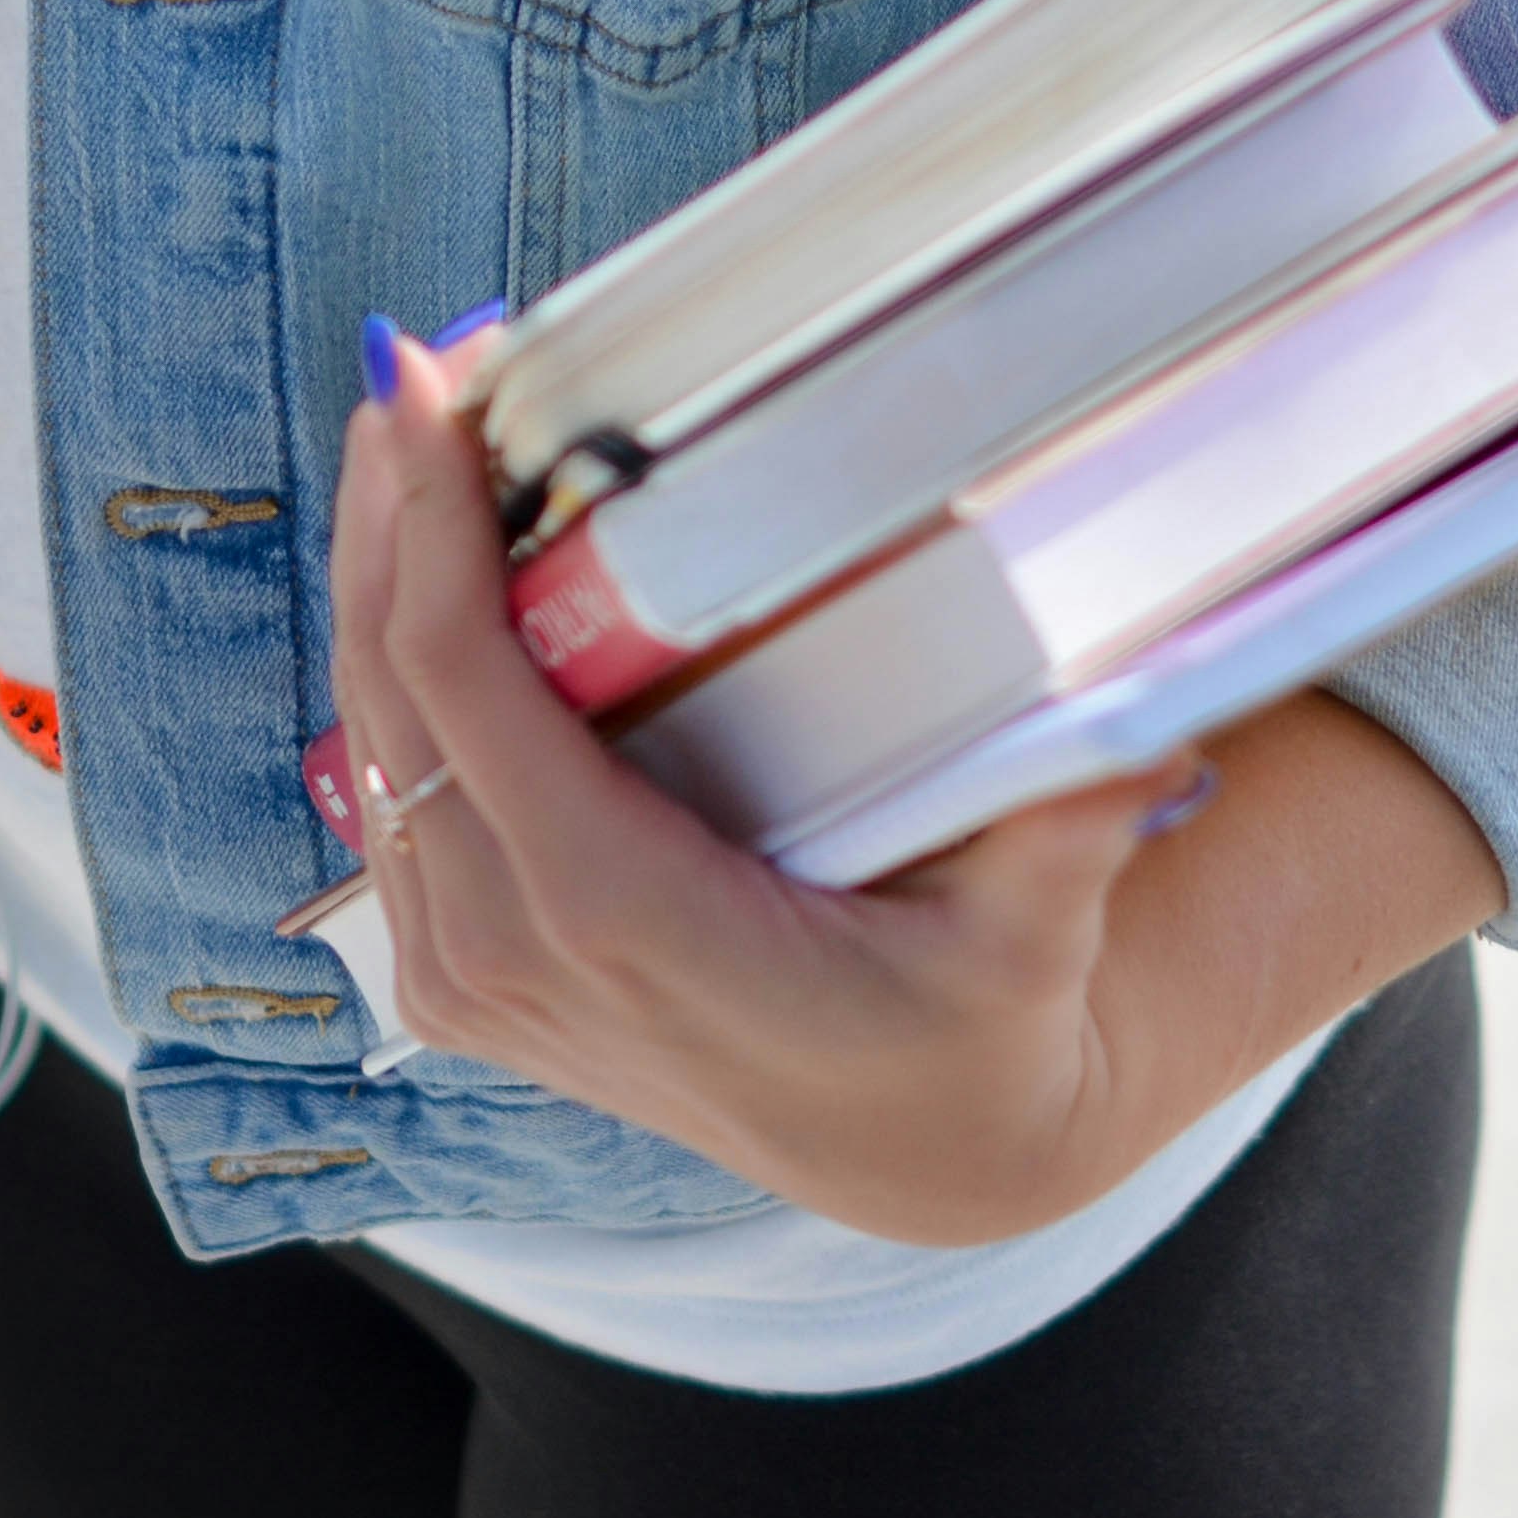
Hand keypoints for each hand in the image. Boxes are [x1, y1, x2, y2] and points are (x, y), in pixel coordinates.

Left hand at [327, 324, 1503, 1246]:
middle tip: (413, 363)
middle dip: (388, 514)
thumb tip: (1149, 726)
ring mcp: (474, 979)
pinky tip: (413, 566)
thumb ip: (1069, 829)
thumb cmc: (972, 1025)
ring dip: (374, 578)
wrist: (921, 1154)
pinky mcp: (467, 981)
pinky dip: (389, 670)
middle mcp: (514, 956)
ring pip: (368, 741)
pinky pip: (389, 800)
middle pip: (389, 692)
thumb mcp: (1032, 937)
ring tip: (407, 428)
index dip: (429, 531)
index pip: (465, 692)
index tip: (428, 390)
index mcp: (619, 919)